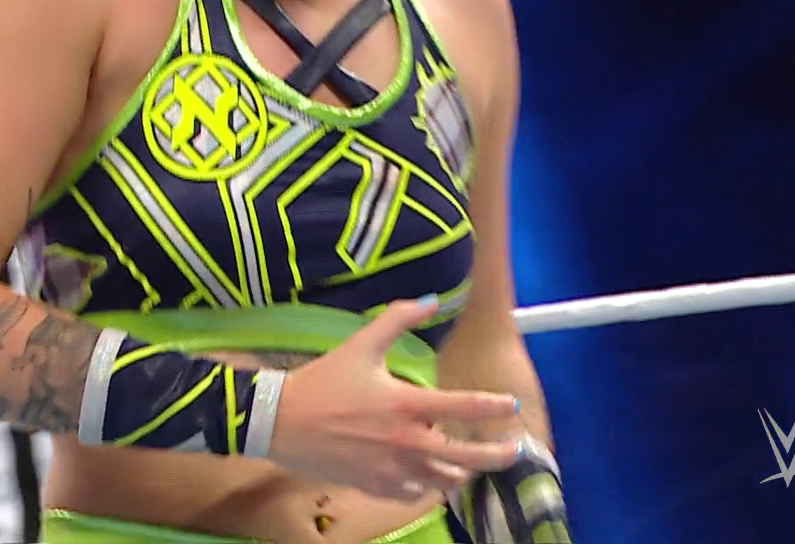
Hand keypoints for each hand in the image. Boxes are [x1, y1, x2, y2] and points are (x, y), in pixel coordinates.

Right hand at [265, 298, 524, 500]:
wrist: (280, 421)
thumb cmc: (321, 381)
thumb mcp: (360, 345)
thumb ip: (397, 319)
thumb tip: (430, 300)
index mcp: (406, 405)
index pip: (465, 408)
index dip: (495, 406)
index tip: (512, 406)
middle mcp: (406, 442)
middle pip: (467, 457)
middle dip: (497, 456)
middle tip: (513, 450)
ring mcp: (392, 469)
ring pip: (443, 482)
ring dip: (462, 474)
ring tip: (471, 466)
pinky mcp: (375, 486)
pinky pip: (414, 495)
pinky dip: (427, 487)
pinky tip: (429, 479)